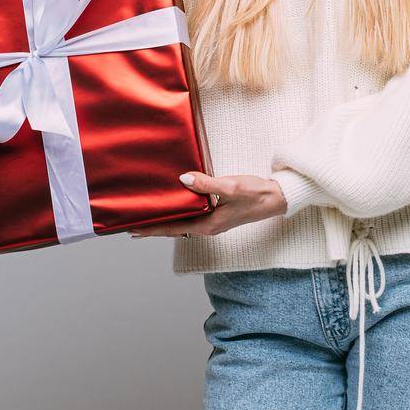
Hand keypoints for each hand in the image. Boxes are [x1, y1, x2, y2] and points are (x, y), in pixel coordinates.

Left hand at [129, 172, 288, 239]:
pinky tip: (174, 207)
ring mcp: (213, 222)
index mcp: (209, 225)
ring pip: (183, 224)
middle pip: (175, 229)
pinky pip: (192, 217)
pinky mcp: (217, 215)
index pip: (174, 228)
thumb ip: (206, 183)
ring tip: (148, 218)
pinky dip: (179, 214)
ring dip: (166, 221)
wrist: (276, 197)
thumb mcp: (231, 186)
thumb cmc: (256, 194)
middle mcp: (208, 227)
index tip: (134, 230)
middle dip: (154, 227)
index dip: (153, 229)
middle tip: (133, 225)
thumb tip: (183, 179)